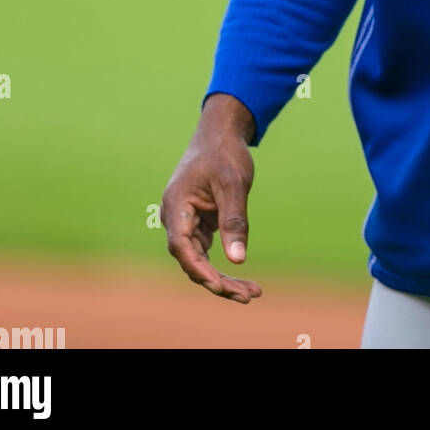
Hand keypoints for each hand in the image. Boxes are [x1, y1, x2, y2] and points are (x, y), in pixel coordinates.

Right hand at [160, 95, 261, 303]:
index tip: (220, 286)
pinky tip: (245, 280)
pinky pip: (207, 253)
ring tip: (253, 293)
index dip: (199, 269)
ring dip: (223, 279)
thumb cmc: (224, 153)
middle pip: (192, 260)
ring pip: (200, 260)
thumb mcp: (233, 183)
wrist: (220, 133)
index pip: (182, 246)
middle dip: (218, 282)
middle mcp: (176, 218)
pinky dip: (224, 265)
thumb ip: (234, 220)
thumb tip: (237, 260)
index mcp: (176, 205)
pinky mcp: (199, 224)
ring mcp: (186, 223)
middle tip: (249, 296)